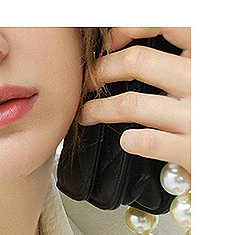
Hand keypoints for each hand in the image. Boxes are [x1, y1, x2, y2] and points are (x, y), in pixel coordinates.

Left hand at [76, 28, 190, 180]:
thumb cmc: (212, 109)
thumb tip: (128, 44)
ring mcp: (196, 114)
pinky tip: (126, 139)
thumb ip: (178, 57)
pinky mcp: (190, 148)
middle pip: (137, 61)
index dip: (128, 28)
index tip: (111, 42)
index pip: (164, 22)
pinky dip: (127, 140)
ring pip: (131, 104)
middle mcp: (201, 78)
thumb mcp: (203, 71)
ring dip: (100, 108)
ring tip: (88, 113)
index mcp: (205, 52)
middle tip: (90, 82)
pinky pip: (146, 141)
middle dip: (102, 71)